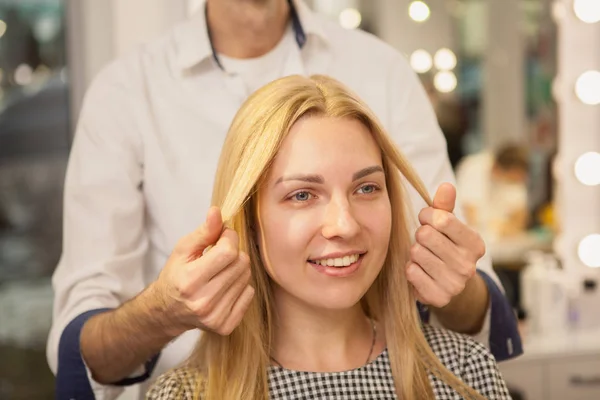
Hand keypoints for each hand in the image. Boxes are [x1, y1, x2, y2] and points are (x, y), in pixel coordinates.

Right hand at [153, 207, 253, 335]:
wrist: (168, 311)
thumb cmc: (176, 275)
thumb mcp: (183, 249)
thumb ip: (204, 231)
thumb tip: (217, 211)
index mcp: (189, 280)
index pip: (228, 251)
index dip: (229, 237)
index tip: (222, 236)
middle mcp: (203, 302)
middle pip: (241, 263)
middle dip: (234, 252)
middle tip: (220, 255)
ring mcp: (215, 316)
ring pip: (246, 277)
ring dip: (237, 269)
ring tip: (220, 272)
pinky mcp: (225, 326)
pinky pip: (249, 294)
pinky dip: (240, 286)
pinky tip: (224, 287)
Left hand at [406, 183, 485, 307]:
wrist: (448, 285)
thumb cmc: (446, 246)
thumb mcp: (448, 225)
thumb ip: (444, 206)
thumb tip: (446, 185)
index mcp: (475, 244)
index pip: (442, 219)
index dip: (426, 215)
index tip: (426, 219)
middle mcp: (468, 265)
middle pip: (425, 235)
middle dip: (420, 234)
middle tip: (425, 241)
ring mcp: (454, 284)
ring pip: (416, 252)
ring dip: (415, 252)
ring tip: (425, 256)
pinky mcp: (438, 297)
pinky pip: (411, 271)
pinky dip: (411, 268)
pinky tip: (421, 271)